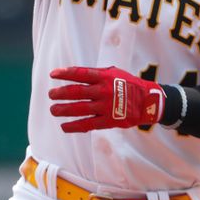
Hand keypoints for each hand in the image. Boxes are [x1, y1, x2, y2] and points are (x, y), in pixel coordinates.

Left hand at [49, 66, 164, 131]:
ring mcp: (105, 106)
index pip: (80, 73)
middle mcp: (103, 91)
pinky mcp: (108, 121)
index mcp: (104, 77)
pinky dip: (74, 126)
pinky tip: (64, 126)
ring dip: (63, 109)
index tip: (53, 74)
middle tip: (51, 95)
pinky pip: (87, 124)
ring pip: (78, 109)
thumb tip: (74, 74)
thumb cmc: (128, 84)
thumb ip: (96, 74)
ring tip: (53, 109)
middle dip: (60, 93)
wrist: (148, 101)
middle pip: (75, 92)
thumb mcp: (114, 73)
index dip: (64, 73)